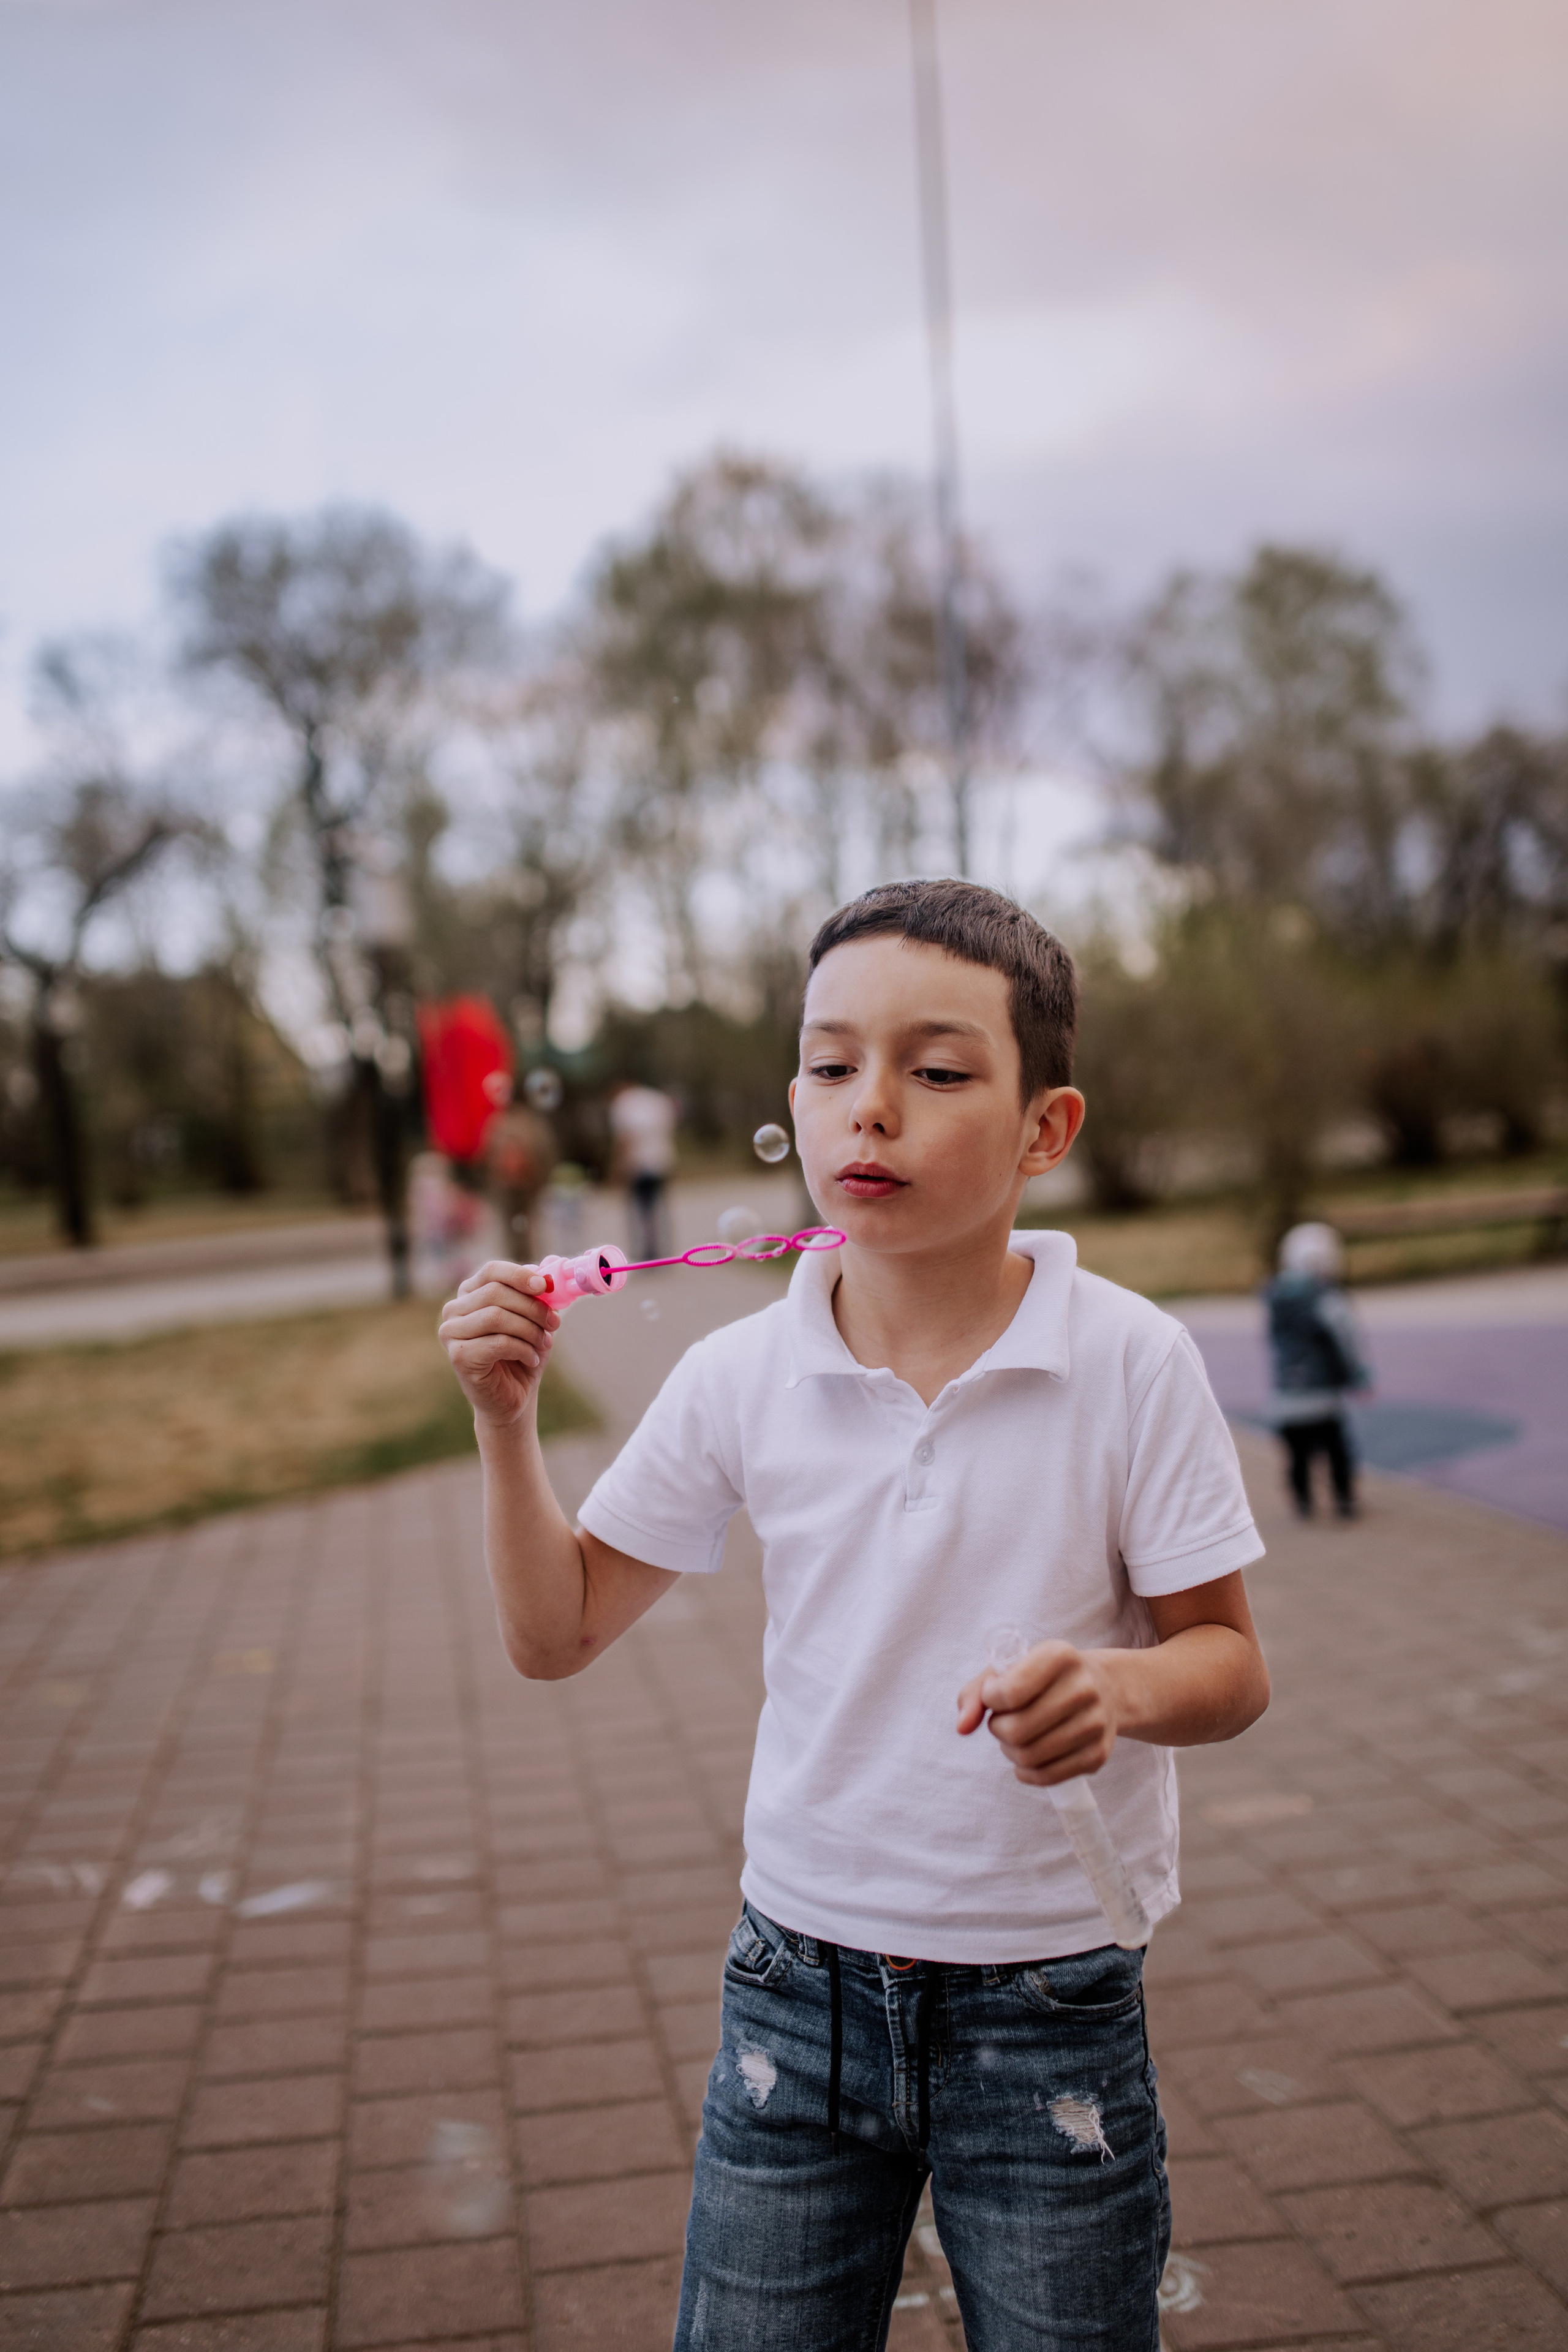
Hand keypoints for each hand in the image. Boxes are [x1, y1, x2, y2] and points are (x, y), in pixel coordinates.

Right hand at [439, 1260, 560, 1428]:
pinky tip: (531, 1359)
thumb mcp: (534, 1320)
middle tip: (554, 1323)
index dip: (520, 1275)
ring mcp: (451, 1333)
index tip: (544, 1287)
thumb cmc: (522, 1354)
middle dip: (532, 1307)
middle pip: (496, 1293)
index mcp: (470, 1293)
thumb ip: (538, 1295)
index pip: (492, 1271)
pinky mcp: (458, 1356)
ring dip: (529, 1329)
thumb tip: (551, 1271)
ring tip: (543, 1343)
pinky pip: (498, 1342)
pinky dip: (523, 1349)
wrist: (512, 1398)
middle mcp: (454, 1310)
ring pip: (496, 1316)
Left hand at [955, 1639, 1120, 1786]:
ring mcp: (1095, 1723)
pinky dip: (1026, 1772)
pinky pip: (1047, 1776)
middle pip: (1016, 1730)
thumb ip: (976, 1693)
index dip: (991, 1699)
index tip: (995, 1694)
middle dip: (997, 1729)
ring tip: (1015, 1736)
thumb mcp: (1010, 1668)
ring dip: (1010, 1751)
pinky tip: (1027, 1757)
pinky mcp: (1098, 1754)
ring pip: (1029, 1757)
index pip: (1010, 1691)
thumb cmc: (1044, 1677)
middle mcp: (1083, 1688)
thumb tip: (962, 1727)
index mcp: (1060, 1656)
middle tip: (1003, 1720)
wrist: (1105, 1688)